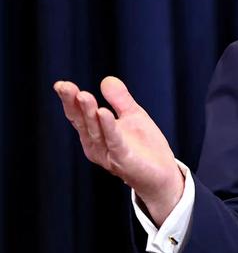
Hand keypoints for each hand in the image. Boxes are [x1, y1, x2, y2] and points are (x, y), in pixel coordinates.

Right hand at [54, 76, 184, 226]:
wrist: (162, 173)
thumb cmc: (144, 146)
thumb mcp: (133, 116)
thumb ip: (120, 99)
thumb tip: (106, 79)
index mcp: (95, 133)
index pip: (78, 115)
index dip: (69, 100)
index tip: (61, 84)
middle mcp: (96, 145)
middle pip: (82, 122)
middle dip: (73, 104)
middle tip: (65, 87)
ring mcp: (107, 153)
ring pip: (95, 131)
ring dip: (89, 113)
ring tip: (84, 95)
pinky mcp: (123, 159)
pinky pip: (114, 141)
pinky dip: (108, 127)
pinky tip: (103, 113)